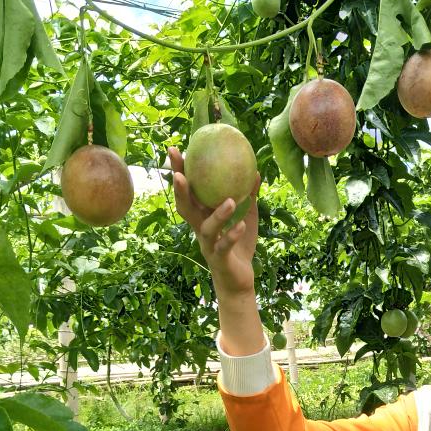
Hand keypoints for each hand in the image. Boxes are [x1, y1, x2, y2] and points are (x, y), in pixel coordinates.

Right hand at [168, 146, 261, 296]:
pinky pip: (224, 247)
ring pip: (206, 228)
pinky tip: (240, 226)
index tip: (175, 150)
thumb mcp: (247, 216)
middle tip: (179, 172)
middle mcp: (200, 229)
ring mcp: (209, 245)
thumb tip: (255, 170)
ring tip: (231, 201)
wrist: (239, 280)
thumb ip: (248, 196)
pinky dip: (232, 236)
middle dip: (180, 190)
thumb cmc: (239, 245)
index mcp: (203, 216)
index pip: (189, 191)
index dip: (180, 172)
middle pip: (185, 207)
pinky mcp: (219, 260)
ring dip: (217, 215)